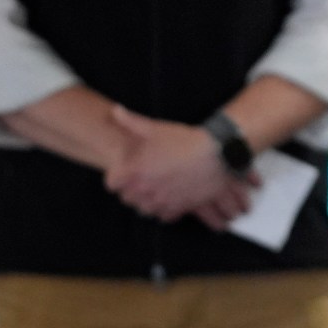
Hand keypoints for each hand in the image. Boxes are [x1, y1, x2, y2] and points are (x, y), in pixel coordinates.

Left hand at [105, 106, 245, 223]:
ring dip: (147, 201)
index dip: (116, 177)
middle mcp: (145, 190)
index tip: (124, 172)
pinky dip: (165, 209)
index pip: (112, 185)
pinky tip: (170, 196)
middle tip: (142, 178)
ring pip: (144, 209)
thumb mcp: (156, 128)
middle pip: (127, 199)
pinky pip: (163, 216)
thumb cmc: (184, 141)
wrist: (215, 155)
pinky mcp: (177, 209)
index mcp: (135, 171)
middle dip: (132, 189)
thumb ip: (131, 122)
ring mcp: (161, 202)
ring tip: (156, 188)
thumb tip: (115, 111)